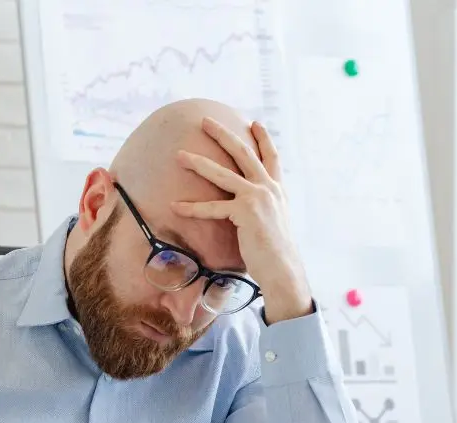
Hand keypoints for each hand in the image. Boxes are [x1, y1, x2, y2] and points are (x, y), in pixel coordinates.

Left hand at [172, 117, 311, 322]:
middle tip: (205, 121)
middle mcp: (269, 188)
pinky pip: (212, 208)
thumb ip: (263, 211)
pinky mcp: (244, 212)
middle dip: (223, 134)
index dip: (264, 139)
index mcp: (277, 190)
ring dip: (198, 163)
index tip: (255, 123)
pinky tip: (174, 206)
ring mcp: (257, 197)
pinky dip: (192, 208)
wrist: (282, 267)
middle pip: (243, 153)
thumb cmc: (274, 253)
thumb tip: (252, 213)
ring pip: (222, 174)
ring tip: (180, 155)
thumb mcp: (272, 224)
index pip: (272, 158)